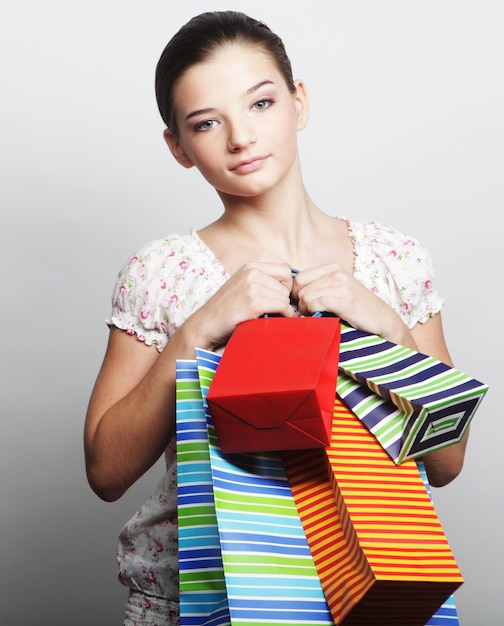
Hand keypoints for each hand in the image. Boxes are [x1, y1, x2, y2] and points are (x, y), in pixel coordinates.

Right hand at [185, 261, 295, 349]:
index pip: (285, 270)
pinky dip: (284, 316)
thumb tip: (292, 287)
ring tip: (269, 315)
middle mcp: (252, 272)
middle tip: (273, 310)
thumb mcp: (243, 285)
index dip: (286, 285)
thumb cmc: (226, 309)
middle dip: (284, 299)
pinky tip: (274, 320)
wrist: (206, 323)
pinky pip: (282, 307)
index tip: (278, 297)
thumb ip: (263, 281)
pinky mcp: (254, 302)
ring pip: (285, 297)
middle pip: (287, 285)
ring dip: (282, 309)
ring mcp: (252, 286)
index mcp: (251, 266)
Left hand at [291, 264, 408, 343]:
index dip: (295, 295)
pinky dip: (312, 313)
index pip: (298, 278)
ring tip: (317, 317)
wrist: (382, 321)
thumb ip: (316, 288)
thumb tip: (287, 294)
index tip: (303, 308)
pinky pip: (314, 303)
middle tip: (309, 315)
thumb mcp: (335, 291)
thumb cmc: (355, 310)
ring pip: (305, 296)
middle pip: (298, 287)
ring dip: (306, 311)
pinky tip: (321, 318)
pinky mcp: (344, 298)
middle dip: (299, 303)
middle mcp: (336, 272)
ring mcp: (341, 284)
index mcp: (331, 268)